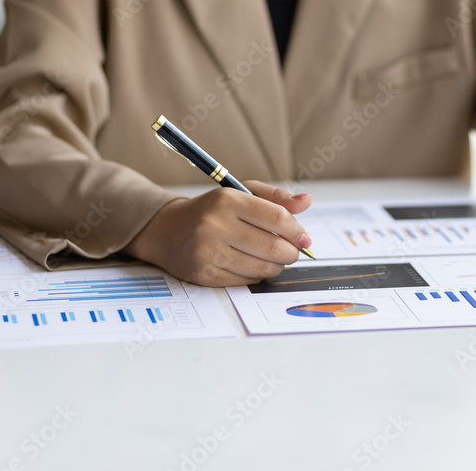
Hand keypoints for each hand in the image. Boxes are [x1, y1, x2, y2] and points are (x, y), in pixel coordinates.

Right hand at [123, 181, 312, 285]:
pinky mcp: (204, 274)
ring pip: (263, 268)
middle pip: (273, 247)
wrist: (168, 230)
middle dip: (291, 252)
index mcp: (227, 200)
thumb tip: (307, 201)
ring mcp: (208, 252)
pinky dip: (257, 275)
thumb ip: (276, 197)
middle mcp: (214, 225)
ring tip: (275, 258)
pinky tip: (253, 264)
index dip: (297, 231)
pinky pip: (246, 281)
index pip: (277, 218)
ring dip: (277, 266)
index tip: (304, 237)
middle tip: (293, 251)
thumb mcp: (242, 194)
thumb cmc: (212, 210)